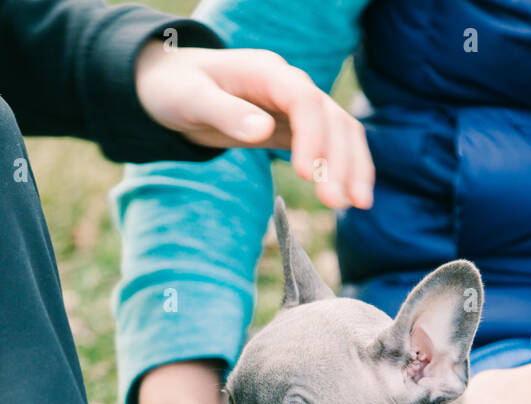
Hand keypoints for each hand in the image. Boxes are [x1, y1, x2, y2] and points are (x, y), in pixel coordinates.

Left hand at [134, 41, 373, 209]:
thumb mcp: (190, 99)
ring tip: (357, 204)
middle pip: (331, 118)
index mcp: (266, 72)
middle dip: (339, 160)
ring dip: (352, 167)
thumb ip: (224, 112)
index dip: (312, 136)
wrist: (173, 86)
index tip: (307, 174)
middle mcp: (290, 86)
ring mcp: (297, 107)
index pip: (304, 100)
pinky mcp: (296, 128)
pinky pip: (332, 146)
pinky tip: (353, 197)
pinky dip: (346, 168)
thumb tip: (261, 129)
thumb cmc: (177, 89)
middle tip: (336, 202)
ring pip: (341, 132)